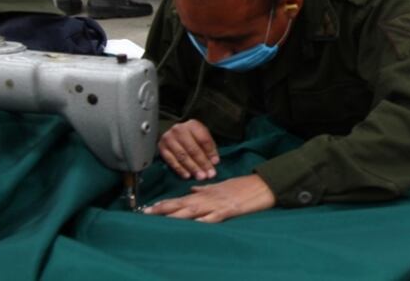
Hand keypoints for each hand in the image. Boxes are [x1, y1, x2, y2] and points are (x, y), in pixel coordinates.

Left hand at [144, 175, 276, 222]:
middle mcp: (208, 198)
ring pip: (193, 210)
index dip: (165, 204)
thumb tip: (192, 190)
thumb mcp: (222, 186)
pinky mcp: (229, 211)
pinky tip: (193, 224)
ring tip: (162, 220)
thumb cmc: (244, 186)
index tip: (149, 209)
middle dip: (164, 210)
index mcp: (206, 194)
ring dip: (177, 215)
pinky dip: (203, 220)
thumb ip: (206, 189)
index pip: (181, 200)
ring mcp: (218, 205)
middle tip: (146, 214)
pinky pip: (213, 217)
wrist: (263, 185)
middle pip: (182, 205)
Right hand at [158, 119, 219, 180]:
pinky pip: (172, 161)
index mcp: (193, 125)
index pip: (203, 139)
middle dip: (202, 163)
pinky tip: (187, 176)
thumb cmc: (192, 136)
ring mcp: (169, 139)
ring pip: (182, 156)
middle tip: (209, 174)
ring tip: (200, 177)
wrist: (175, 133)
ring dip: (193, 168)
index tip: (216, 163)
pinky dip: (180, 169)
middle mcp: (179, 130)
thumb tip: (213, 162)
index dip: (210, 152)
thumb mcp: (202, 136)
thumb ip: (209, 147)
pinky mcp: (162, 148)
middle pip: (193, 149)